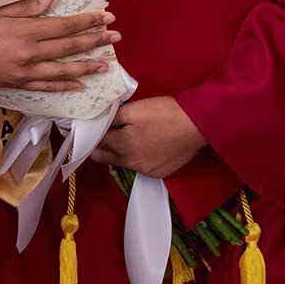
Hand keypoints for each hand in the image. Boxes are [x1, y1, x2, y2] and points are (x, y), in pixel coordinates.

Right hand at [0, 0, 116, 93]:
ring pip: (64, 70)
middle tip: (117, 38)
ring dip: (87, 66)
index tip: (107, 17)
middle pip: (70, 47)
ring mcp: (26, 72)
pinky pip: (47, 86)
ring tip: (107, 64)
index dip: (88, 21)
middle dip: (96, 41)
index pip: (65, 26)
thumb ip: (25, 6)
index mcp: (26, 31)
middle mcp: (30, 53)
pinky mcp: (19, 84)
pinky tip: (80, 85)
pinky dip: (65, 86)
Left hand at [89, 96, 205, 178]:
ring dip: (119, 153)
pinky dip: (138, 158)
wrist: (196, 125)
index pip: (96, 143)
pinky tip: (146, 146)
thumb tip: (98, 120)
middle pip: (104, 158)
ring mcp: (146, 170)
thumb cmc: (165, 113)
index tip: (88, 129)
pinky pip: (141, 167)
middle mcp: (131, 162)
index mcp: (122, 145)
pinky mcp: (159, 173)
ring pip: (123, 163)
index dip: (91, 134)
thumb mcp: (134, 110)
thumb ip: (113, 117)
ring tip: (125, 138)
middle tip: (100, 136)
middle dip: (98, 148)